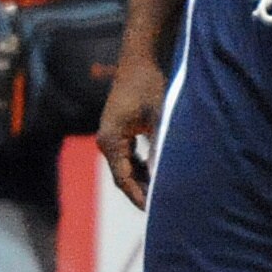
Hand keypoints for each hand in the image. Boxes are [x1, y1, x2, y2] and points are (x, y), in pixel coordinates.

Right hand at [98, 53, 165, 208]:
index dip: (138, 197)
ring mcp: (111, 136)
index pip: (123, 179)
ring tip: (164, 196)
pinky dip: (143, 168)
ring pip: (127, 168)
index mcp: (110, 140)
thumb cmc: (149, 84)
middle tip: (164, 209)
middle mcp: (106, 141)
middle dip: (142, 192)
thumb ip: (160, 146)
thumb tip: (164, 177)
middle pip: (124, 176)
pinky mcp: (120, 131)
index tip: (154, 212)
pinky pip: (129, 157)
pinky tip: (160, 174)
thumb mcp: (159, 116)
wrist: (141, 59)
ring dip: (144, 180)